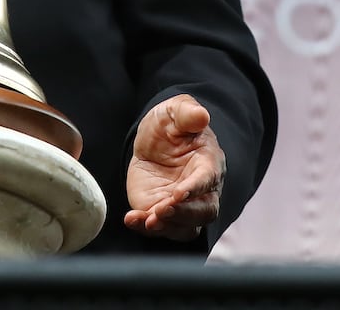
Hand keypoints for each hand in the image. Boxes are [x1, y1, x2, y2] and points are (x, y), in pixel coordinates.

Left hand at [123, 93, 224, 242]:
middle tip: (161, 210)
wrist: (155, 141)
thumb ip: (188, 113)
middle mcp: (202, 191)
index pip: (207, 180)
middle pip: (203, 212)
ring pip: (185, 226)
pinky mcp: (162, 211)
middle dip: (183, 214)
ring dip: (167, 226)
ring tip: (147, 221)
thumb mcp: (175, 111)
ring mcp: (182, 205)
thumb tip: (202, 115)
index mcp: (208, 163)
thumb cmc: (171, 125)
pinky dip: (145, 227)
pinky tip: (131, 220)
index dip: (195, 189)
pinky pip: (159, 227)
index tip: (178, 194)